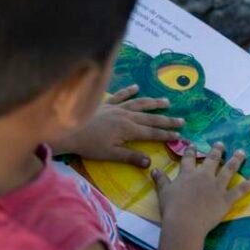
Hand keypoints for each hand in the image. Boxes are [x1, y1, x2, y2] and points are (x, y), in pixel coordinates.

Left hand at [51, 85, 184, 166]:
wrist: (67, 129)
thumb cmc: (88, 145)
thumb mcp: (110, 155)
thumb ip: (131, 157)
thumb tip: (150, 162)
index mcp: (129, 129)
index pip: (152, 132)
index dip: (166, 135)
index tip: (179, 136)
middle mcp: (126, 116)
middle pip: (151, 117)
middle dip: (167, 119)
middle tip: (182, 120)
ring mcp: (116, 107)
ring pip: (139, 103)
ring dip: (153, 102)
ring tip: (166, 102)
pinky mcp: (106, 103)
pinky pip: (120, 95)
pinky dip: (129, 91)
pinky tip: (136, 87)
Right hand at [152, 143, 249, 238]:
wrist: (185, 223)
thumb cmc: (172, 208)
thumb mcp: (163, 192)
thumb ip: (161, 180)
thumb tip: (154, 169)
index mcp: (188, 174)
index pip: (189, 158)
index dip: (192, 151)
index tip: (194, 145)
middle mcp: (204, 176)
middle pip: (212, 160)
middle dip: (217, 151)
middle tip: (221, 144)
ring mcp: (217, 186)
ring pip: (229, 169)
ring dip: (236, 160)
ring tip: (242, 152)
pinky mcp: (227, 199)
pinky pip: (241, 189)